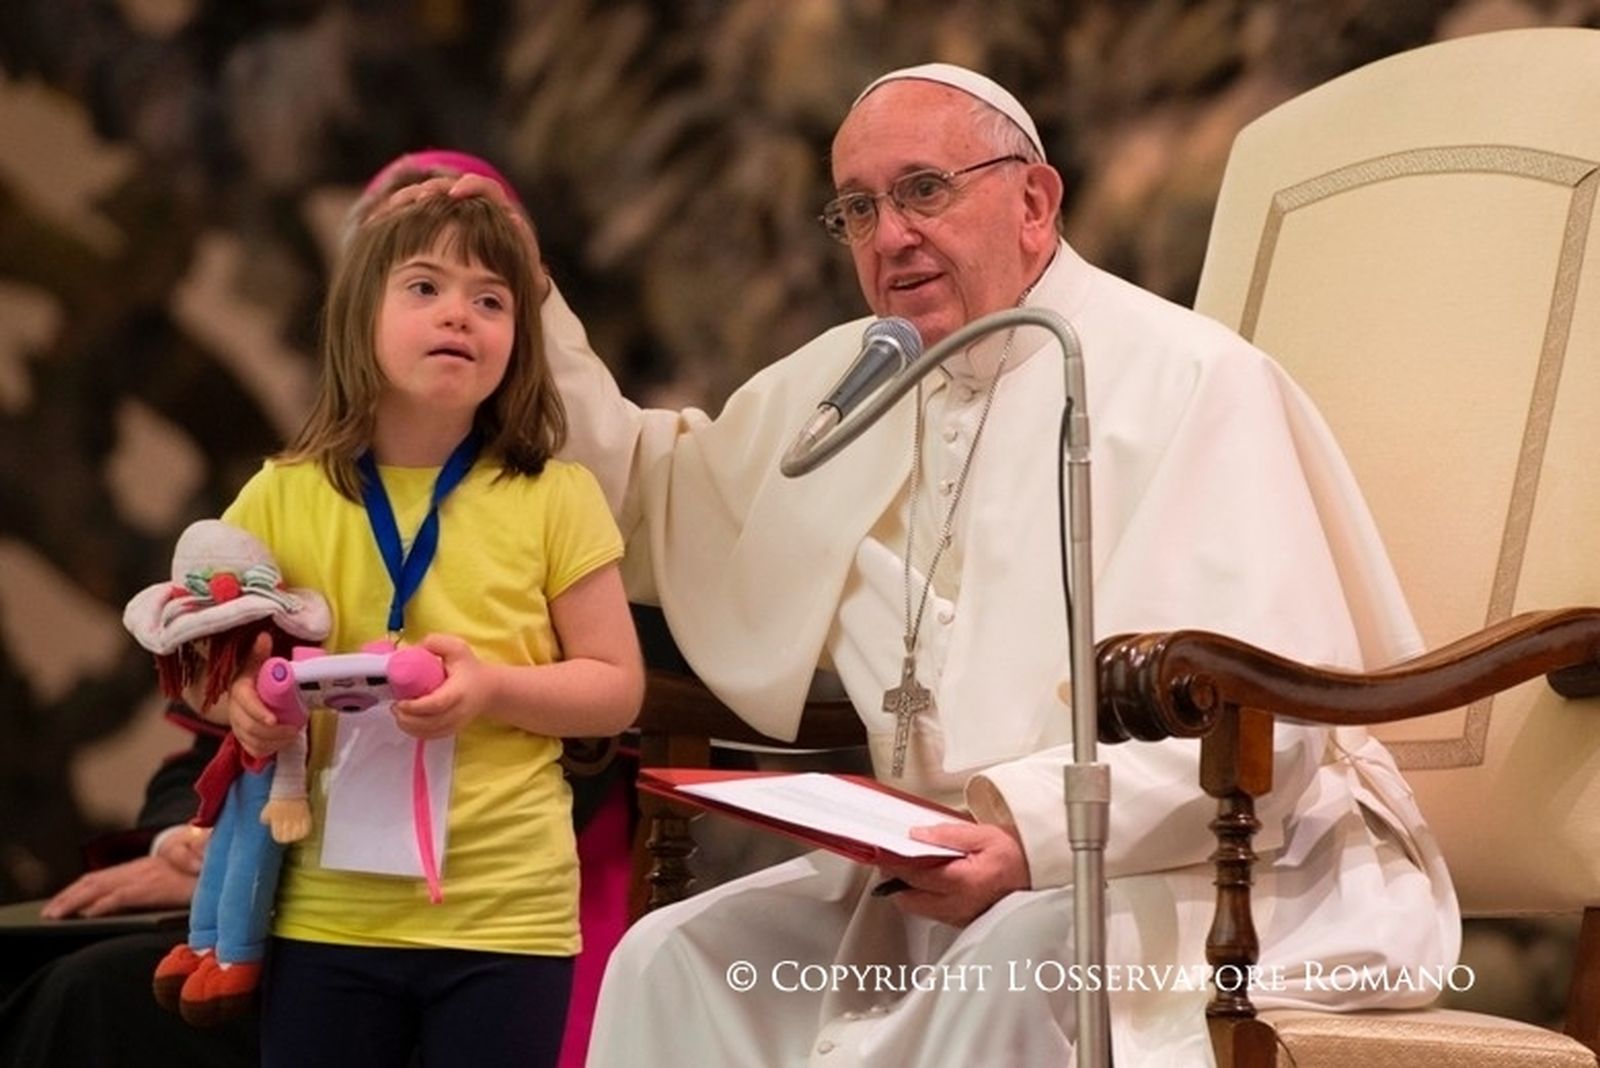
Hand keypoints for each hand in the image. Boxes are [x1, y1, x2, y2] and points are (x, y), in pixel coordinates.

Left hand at [40, 829, 206, 918]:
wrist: (229, 866)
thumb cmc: (206, 876)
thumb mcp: (177, 880)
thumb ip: (154, 888)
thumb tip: (123, 905)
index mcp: (145, 868)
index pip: (104, 877)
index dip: (79, 889)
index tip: (60, 903)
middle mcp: (142, 868)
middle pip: (96, 881)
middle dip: (68, 897)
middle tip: (47, 914)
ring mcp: (148, 876)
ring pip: (102, 887)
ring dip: (75, 902)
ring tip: (55, 916)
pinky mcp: (156, 886)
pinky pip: (122, 896)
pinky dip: (102, 905)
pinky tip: (87, 915)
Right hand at [229, 632, 298, 758]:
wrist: (247, 691)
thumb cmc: (255, 676)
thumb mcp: (256, 663)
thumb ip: (260, 652)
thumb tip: (264, 636)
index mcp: (239, 691)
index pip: (246, 705)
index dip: (259, 713)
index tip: (274, 720)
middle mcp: (235, 711)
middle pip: (250, 727)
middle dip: (273, 732)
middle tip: (294, 729)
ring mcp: (238, 727)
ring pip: (252, 741)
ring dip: (274, 742)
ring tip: (292, 734)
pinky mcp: (244, 738)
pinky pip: (254, 750)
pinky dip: (269, 750)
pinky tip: (282, 743)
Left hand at [261, 797, 311, 843]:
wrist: (289, 788)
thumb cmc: (277, 799)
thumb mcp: (267, 809)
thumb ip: (264, 817)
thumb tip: (265, 823)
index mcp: (277, 820)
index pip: (278, 837)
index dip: (279, 838)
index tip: (281, 836)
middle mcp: (287, 820)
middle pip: (288, 837)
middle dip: (288, 838)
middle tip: (288, 835)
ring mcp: (297, 818)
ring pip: (298, 834)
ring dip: (296, 836)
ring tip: (296, 834)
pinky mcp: (305, 815)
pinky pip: (307, 827)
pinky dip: (305, 831)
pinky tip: (303, 831)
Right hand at [373, 173, 548, 303]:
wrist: (492, 303)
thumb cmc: (512, 291)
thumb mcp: (524, 282)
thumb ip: (530, 269)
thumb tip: (519, 229)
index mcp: (498, 218)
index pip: (486, 189)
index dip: (473, 185)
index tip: (456, 193)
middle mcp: (473, 213)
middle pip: (452, 187)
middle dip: (435, 188)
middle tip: (421, 196)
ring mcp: (449, 221)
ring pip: (428, 199)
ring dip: (412, 197)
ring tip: (397, 207)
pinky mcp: (428, 230)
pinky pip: (411, 217)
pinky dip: (398, 215)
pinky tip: (382, 219)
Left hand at [391, 633, 491, 739]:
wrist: (490, 689)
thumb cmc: (470, 668)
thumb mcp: (457, 648)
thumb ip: (435, 643)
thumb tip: (411, 649)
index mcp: (458, 691)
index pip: (436, 704)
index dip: (415, 706)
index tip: (400, 702)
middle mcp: (458, 711)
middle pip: (430, 723)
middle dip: (407, 718)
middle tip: (394, 707)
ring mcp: (456, 724)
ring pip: (429, 732)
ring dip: (409, 727)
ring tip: (398, 714)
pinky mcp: (452, 730)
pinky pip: (431, 736)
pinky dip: (416, 732)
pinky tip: (407, 722)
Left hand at [874, 822, 1030, 925]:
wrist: (1036, 873)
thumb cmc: (1014, 855)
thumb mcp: (983, 834)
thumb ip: (948, 835)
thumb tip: (918, 835)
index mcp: (963, 882)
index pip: (914, 875)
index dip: (893, 863)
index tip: (882, 853)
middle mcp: (960, 904)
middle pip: (909, 899)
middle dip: (895, 880)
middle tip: (891, 860)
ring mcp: (961, 916)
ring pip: (919, 909)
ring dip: (908, 890)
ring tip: (909, 868)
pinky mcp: (963, 921)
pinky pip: (934, 913)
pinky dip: (924, 898)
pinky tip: (928, 882)